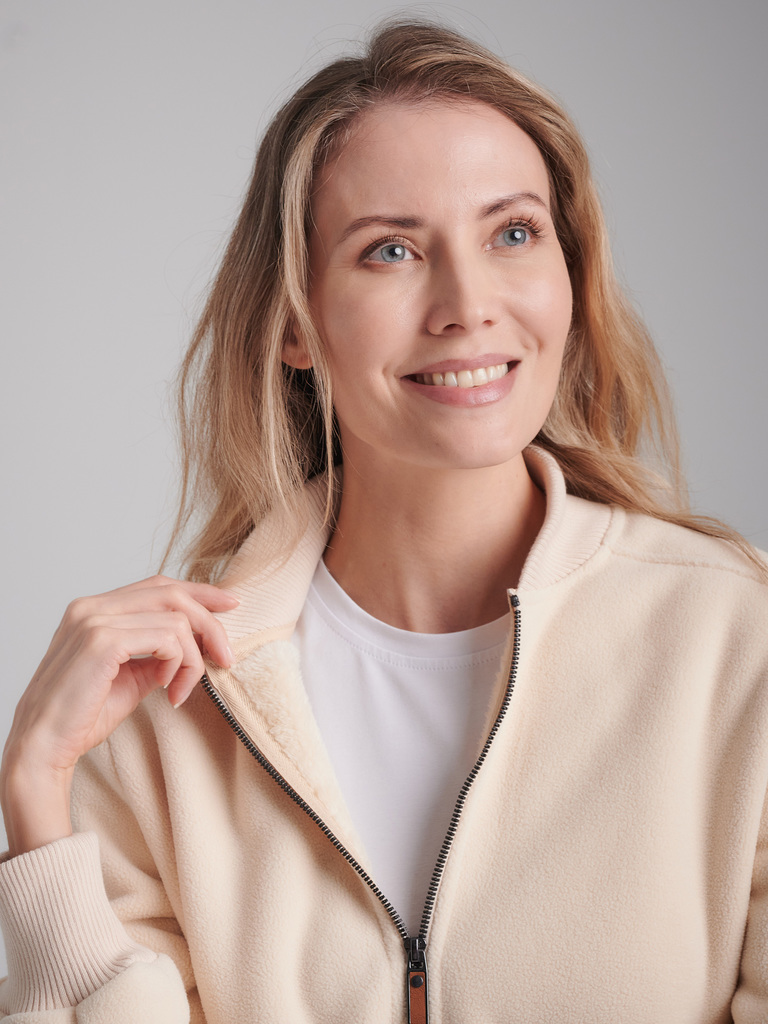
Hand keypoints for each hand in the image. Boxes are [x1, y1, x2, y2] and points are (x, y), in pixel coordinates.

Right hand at [1, 575, 237, 783]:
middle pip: (172, 593)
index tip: (231, 604)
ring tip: (179, 689)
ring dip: (192, 659)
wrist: (44, 747)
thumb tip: (194, 643)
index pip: (157, 586)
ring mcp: (95, 620)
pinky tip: (168, 689)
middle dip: (210, 623)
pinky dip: (179, 664)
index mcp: (93, 609)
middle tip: (226, 657)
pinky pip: (168, 638)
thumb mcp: (129, 676)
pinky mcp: (103, 641)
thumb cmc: (82, 716)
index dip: (199, 592)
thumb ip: (156, 652)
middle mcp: (91, 607)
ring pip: (176, 619)